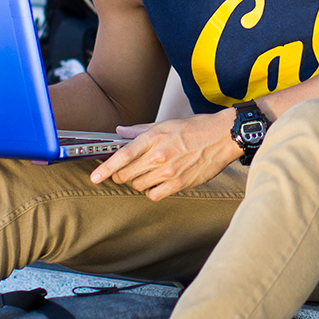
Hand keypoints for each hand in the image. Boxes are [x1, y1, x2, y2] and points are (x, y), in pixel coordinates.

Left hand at [90, 108, 238, 200]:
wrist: (223, 137)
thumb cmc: (197, 128)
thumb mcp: (165, 123)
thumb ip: (140, 130)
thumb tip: (120, 132)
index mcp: (153, 137)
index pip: (122, 155)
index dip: (105, 168)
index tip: (94, 177)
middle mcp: (159, 155)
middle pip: (126, 175)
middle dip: (120, 175)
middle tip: (125, 172)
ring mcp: (169, 171)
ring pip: (138, 186)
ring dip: (137, 182)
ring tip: (148, 174)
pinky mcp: (179, 184)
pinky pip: (154, 195)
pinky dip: (151, 192)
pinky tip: (158, 183)